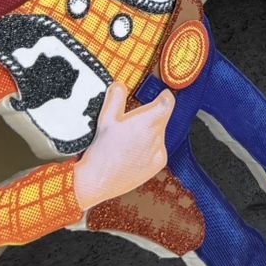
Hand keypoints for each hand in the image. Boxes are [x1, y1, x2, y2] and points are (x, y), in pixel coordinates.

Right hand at [72, 81, 173, 211]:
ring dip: (148, 134)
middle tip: (131, 124)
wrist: (97, 180)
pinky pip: (158, 151)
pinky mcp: (158, 164)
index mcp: (148, 121)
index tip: (161, 95)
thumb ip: (115, 97)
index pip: (167, 102)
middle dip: (150, 117)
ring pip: (159, 135)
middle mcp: (157, 135)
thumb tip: (120, 84)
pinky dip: (149, 150)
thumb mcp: (106, 119)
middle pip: (161, 118)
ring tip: (128, 142)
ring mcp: (159, 150)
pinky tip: (132, 154)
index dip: (164, 97)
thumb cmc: (101, 150)